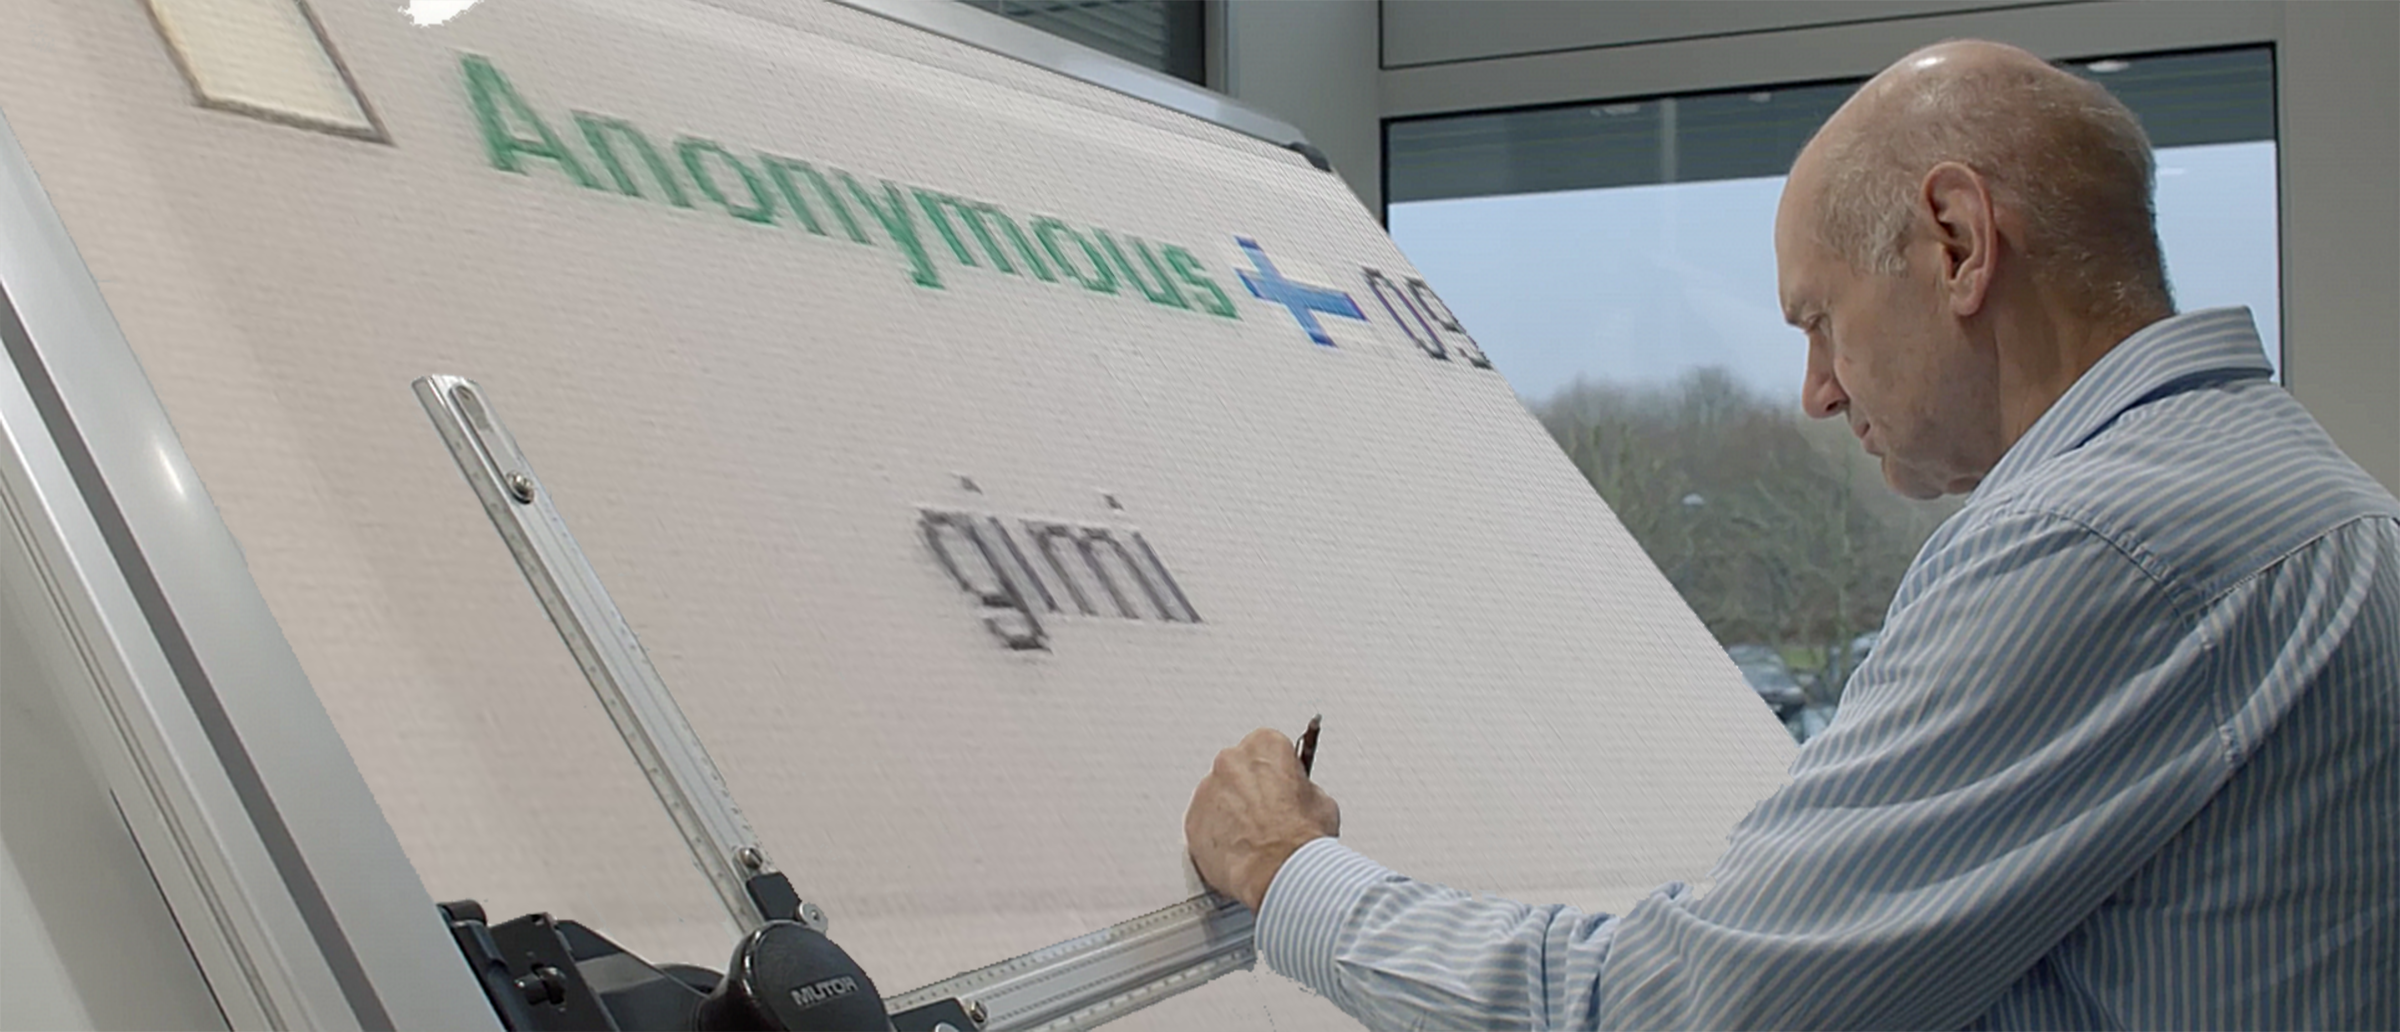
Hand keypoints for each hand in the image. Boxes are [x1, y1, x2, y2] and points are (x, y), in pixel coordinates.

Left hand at [1184, 728, 1340, 911]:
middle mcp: (1230, 761)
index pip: (1268, 750)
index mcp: (1265, 746)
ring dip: (1231, 813)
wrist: (1279, 871)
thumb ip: (1303, 789)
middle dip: (1250, 791)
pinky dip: (1216, 836)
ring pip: (1218, 797)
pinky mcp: (1193, 821)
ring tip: (1253, 839)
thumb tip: (1298, 797)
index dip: (1277, 774)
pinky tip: (1237, 851)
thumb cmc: (1300, 839)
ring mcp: (1207, 790)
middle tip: (1267, 817)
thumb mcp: (1322, 802)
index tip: (1280, 789)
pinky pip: (1203, 824)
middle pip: (1238, 771)